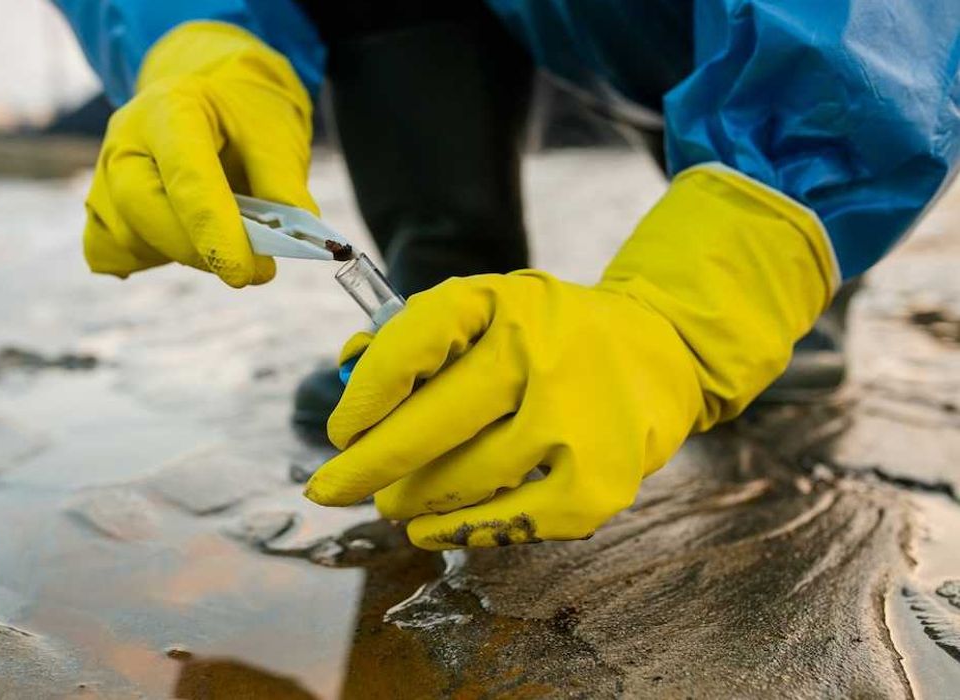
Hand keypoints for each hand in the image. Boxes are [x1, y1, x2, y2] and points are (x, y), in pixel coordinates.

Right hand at [83, 21, 316, 287]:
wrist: (212, 100)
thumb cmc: (243, 116)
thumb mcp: (275, 134)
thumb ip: (284, 185)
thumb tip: (298, 240)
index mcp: (170, 108)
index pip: (187, 178)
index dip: (215, 232)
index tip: (245, 273)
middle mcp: (125, 141)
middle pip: (145, 211)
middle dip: (200, 252)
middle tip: (254, 270)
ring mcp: (104, 177)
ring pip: (132, 240)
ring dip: (185, 255)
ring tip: (226, 238)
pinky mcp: (100, 211)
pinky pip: (114, 254)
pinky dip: (154, 258)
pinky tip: (186, 243)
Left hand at [306, 166, 837, 548]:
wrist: (661, 351)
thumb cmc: (548, 335)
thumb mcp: (488, 307)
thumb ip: (415, 333)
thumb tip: (345, 367)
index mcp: (502, 302)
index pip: (408, 346)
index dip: (361, 397)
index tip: (340, 430)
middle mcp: (540, 353)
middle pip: (425, 426)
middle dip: (363, 467)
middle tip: (330, 488)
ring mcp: (576, 418)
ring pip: (461, 479)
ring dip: (409, 500)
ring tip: (390, 503)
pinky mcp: (601, 480)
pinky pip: (509, 521)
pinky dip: (457, 530)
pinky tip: (427, 529)